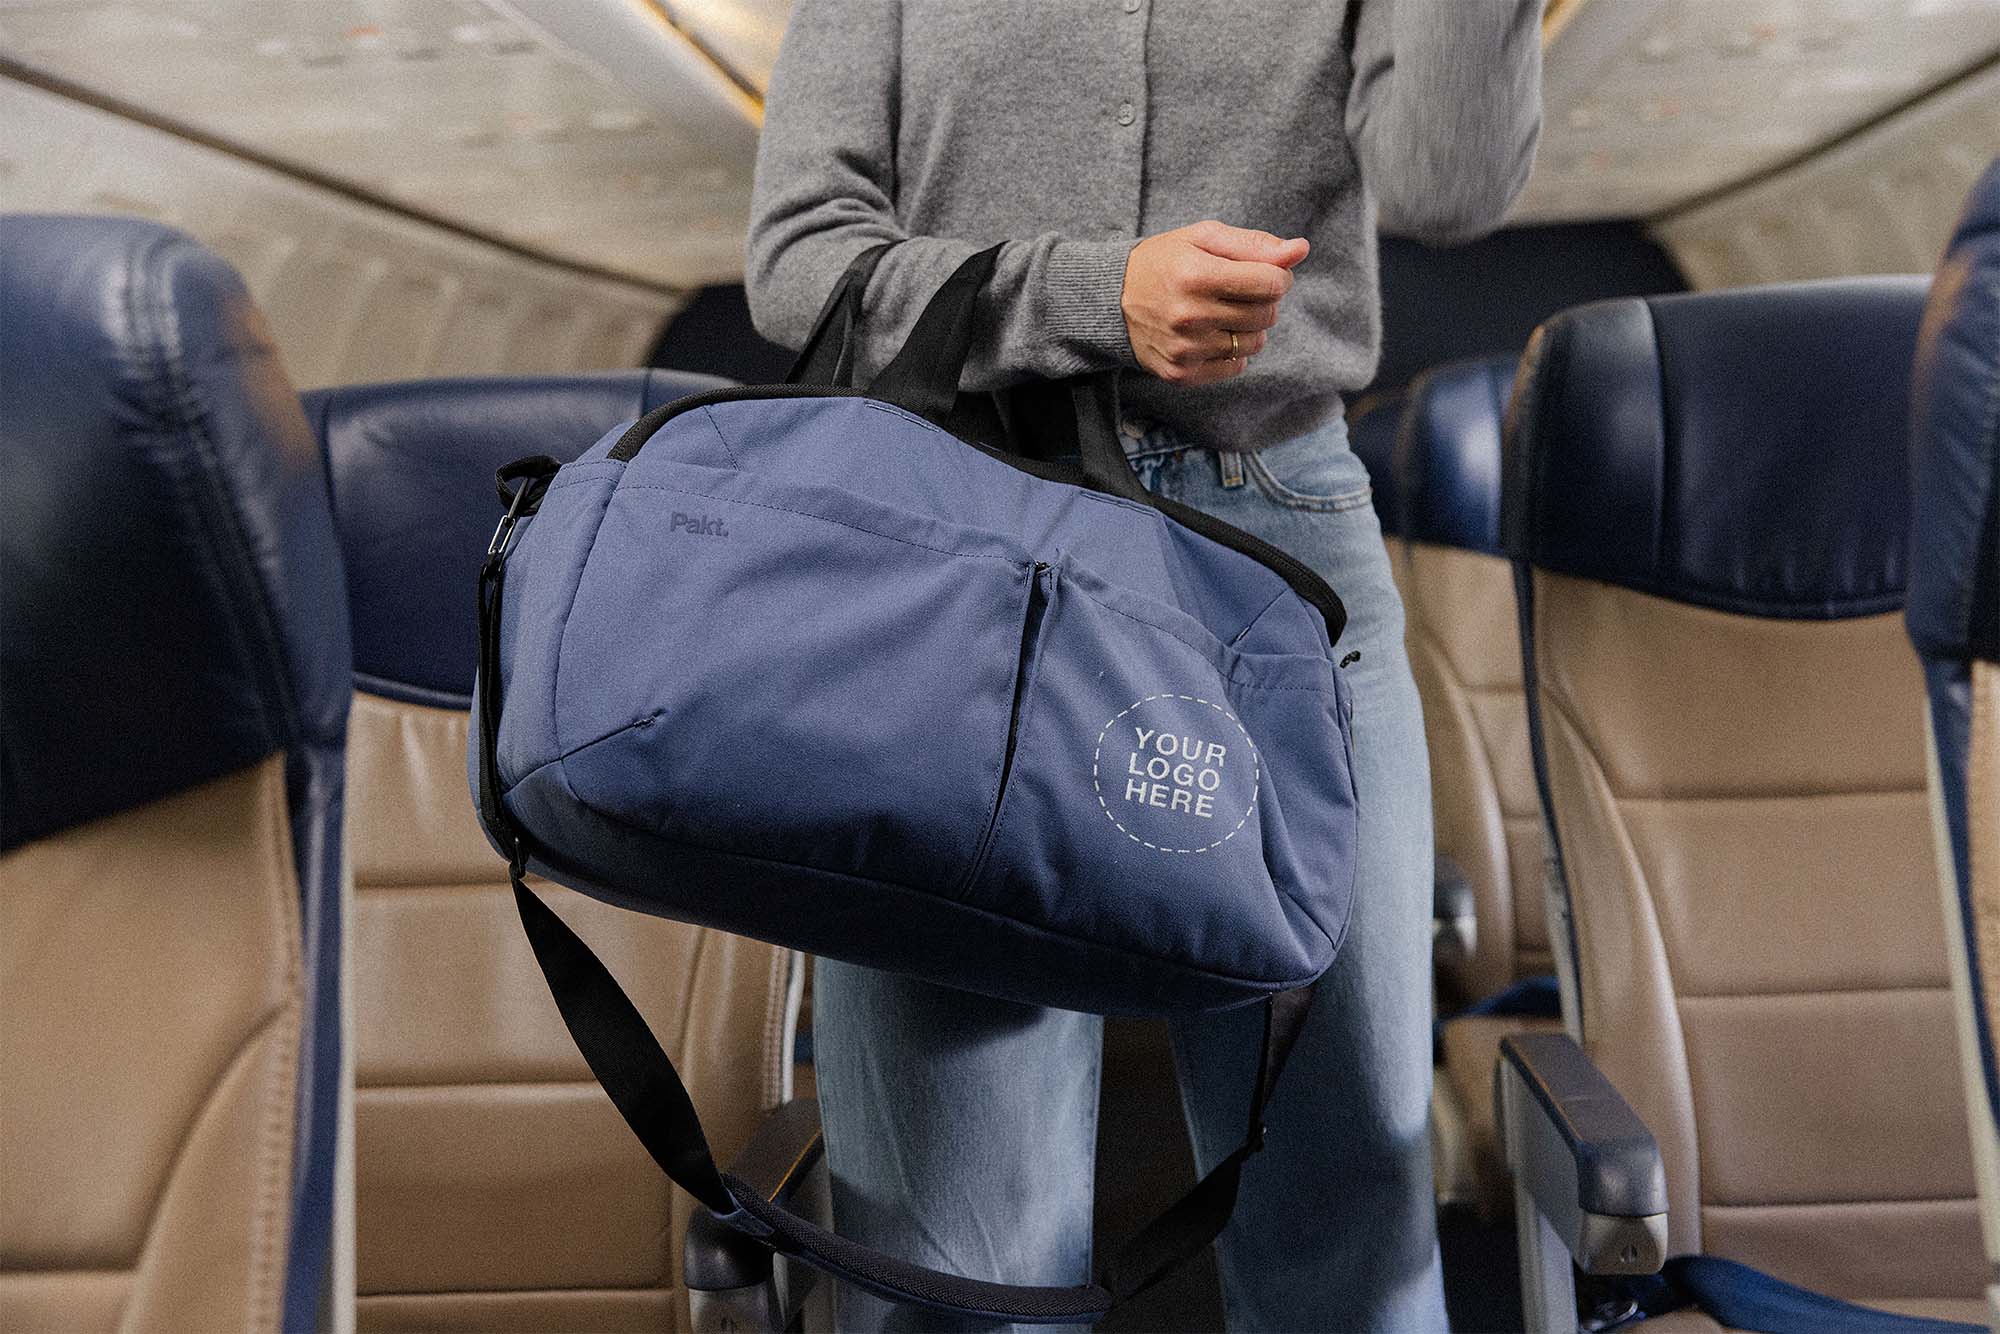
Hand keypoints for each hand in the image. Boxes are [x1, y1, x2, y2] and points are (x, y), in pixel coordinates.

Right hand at [1120, 221, 1309, 385]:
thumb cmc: (1165, 262)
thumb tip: (1300, 250)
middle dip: (1263, 300)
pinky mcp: (1181, 373)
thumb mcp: (1203, 238)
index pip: (1270, 284)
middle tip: (1238, 291)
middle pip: (1266, 315)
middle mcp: (1189, 316)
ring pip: (1254, 343)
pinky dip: (1232, 351)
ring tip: (1222, 313)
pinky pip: (1235, 367)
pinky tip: (1210, 334)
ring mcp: (1184, 349)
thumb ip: (1253, 244)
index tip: (1262, 272)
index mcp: (1196, 275)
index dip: (1277, 276)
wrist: (1110, 299)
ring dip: (1248, 327)